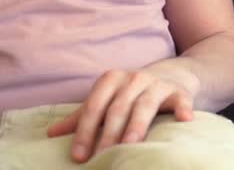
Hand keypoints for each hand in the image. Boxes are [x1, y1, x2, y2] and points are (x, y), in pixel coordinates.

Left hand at [47, 65, 197, 162]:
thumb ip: (82, 116)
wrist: (171, 75)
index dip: (85, 131)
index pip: (94, 106)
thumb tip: (50, 134)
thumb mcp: (107, 99)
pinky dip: (182, 108)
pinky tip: (184, 120)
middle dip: (109, 134)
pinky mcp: (179, 91)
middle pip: (118, 108)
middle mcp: (134, 78)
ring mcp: (158, 84)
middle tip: (102, 158)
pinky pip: (181, 100)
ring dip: (137, 126)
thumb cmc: (131, 93)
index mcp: (111, 80)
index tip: (79, 156)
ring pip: (145, 105)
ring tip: (130, 145)